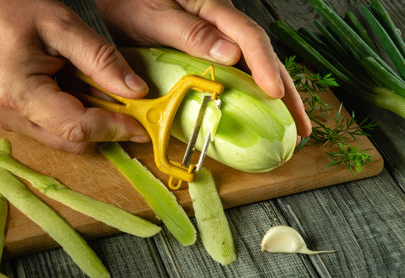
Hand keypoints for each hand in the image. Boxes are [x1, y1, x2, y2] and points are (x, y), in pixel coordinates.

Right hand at [0, 0, 149, 152]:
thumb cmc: (8, 9)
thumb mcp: (62, 26)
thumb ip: (102, 60)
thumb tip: (137, 91)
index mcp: (19, 93)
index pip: (78, 128)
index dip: (115, 129)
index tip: (142, 126)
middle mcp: (11, 116)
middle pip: (74, 141)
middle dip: (107, 127)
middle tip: (129, 106)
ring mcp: (11, 121)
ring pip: (66, 139)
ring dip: (93, 121)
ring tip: (100, 89)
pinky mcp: (16, 118)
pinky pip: (56, 129)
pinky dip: (78, 115)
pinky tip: (81, 90)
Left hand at [95, 0, 311, 138]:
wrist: (116, 3)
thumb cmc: (130, 4)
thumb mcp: (156, 17)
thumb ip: (191, 33)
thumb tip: (232, 53)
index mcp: (212, 10)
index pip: (250, 37)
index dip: (265, 66)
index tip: (275, 94)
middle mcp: (222, 26)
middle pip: (264, 57)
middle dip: (285, 92)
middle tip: (300, 124)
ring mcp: (219, 40)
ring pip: (256, 70)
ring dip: (276, 100)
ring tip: (291, 126)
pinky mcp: (211, 54)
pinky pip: (239, 76)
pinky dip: (253, 97)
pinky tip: (260, 114)